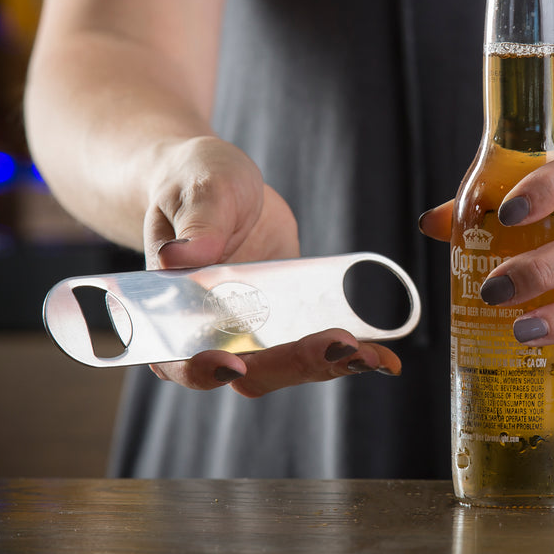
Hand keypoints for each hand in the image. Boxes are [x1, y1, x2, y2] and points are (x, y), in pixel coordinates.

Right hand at [142, 136, 400, 392]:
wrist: (219, 184)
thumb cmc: (194, 182)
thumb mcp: (199, 192)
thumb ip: (197, 225)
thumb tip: (179, 256)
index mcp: (171, 310)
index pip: (177, 358)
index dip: (202, 370)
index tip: (234, 364)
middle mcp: (210, 332)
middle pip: (249, 371)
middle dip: (295, 364)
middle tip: (340, 346)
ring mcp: (252, 330)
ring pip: (289, 365)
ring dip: (330, 365)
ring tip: (373, 356)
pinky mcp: (288, 319)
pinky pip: (315, 344)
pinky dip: (349, 352)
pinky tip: (382, 352)